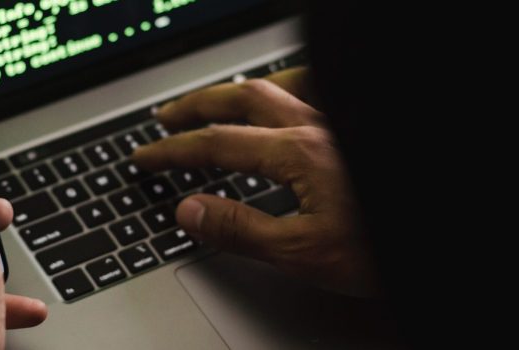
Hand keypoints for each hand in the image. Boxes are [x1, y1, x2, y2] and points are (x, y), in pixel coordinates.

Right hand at [132, 68, 377, 296]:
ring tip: (214, 102)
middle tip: (167, 118)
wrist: (443, 240)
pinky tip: (280, 100)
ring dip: (236, 92)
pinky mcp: (349, 132)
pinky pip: (312, 91)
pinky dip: (284, 89)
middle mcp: (317, 127)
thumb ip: (242, 229)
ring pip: (277, 86)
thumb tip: (190, 210)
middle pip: (241, 99)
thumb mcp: (304, 252)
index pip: (217, 145)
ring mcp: (336, 124)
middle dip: (196, 107)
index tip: (146, 156)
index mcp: (298, 154)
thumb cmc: (383, 247)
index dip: (174, 150)